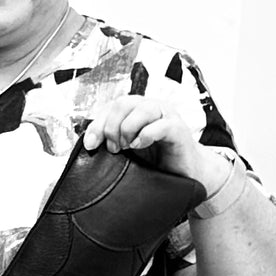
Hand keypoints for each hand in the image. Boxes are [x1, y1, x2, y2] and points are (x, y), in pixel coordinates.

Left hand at [80, 85, 232, 195]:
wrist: (186, 173)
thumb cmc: (158, 159)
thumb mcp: (129, 148)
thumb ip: (112, 140)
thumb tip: (89, 143)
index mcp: (137, 110)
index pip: (111, 106)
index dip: (97, 124)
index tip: (91, 145)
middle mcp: (152, 108)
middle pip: (124, 103)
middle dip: (111, 127)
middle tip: (113, 149)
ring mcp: (167, 116)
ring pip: (142, 108)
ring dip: (127, 129)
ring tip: (127, 147)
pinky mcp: (179, 130)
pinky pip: (161, 125)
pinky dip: (146, 135)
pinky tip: (140, 145)